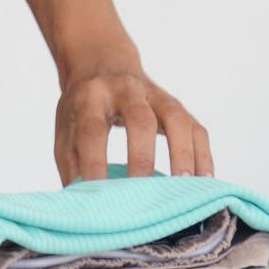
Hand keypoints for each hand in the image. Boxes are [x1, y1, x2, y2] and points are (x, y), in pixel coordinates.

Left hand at [55, 58, 211, 183]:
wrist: (103, 64)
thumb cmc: (82, 108)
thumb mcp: (65, 128)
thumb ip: (71, 164)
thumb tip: (81, 204)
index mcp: (90, 96)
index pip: (93, 129)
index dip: (95, 162)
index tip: (99, 193)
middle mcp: (125, 89)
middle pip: (139, 119)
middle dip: (142, 157)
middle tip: (142, 192)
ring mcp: (156, 95)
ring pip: (175, 119)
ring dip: (181, 154)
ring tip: (183, 186)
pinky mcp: (177, 105)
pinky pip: (196, 129)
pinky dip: (202, 155)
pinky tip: (203, 181)